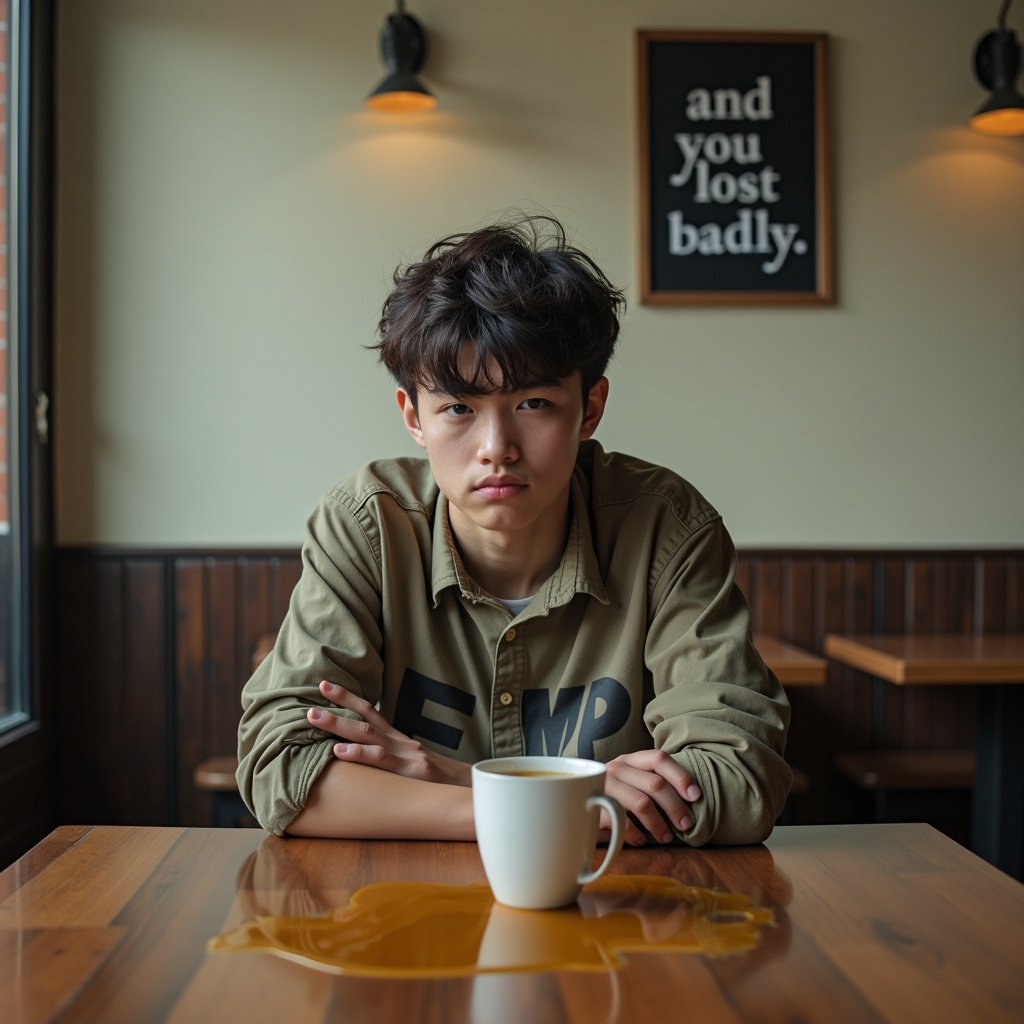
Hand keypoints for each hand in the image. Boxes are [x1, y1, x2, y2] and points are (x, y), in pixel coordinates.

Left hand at [307, 681, 471, 786]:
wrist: (471, 791)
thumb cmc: (437, 783)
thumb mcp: (411, 766)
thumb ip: (388, 759)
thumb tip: (357, 756)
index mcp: (399, 740)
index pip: (370, 712)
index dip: (348, 698)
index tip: (326, 686)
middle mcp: (401, 742)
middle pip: (365, 718)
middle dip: (336, 707)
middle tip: (309, 700)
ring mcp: (406, 755)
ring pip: (367, 735)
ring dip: (338, 725)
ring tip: (314, 718)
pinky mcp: (412, 771)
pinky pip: (381, 760)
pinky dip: (359, 754)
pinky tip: (339, 752)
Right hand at [601, 749, 700, 846]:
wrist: (575, 810)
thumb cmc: (612, 799)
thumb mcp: (631, 784)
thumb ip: (651, 785)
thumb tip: (689, 801)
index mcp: (629, 760)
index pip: (659, 758)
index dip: (680, 776)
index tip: (696, 796)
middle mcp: (616, 768)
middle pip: (655, 784)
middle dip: (675, 807)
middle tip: (686, 825)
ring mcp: (604, 787)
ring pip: (642, 803)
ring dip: (659, 824)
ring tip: (666, 837)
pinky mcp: (594, 807)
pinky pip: (623, 822)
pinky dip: (637, 834)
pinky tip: (641, 840)